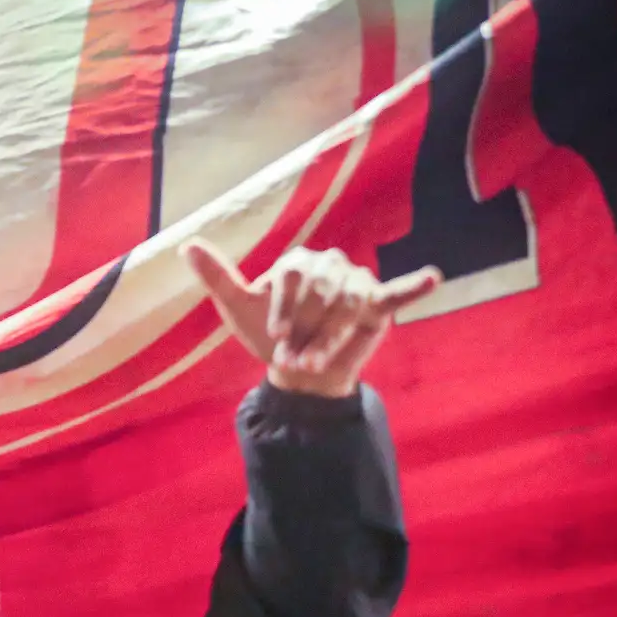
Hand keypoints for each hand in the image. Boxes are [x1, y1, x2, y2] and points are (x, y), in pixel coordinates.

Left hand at [183, 240, 440, 397]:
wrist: (297, 371)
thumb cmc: (266, 336)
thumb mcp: (237, 307)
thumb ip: (217, 276)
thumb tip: (184, 245)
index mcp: (298, 260)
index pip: (294, 278)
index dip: (285, 312)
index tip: (277, 339)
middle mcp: (330, 264)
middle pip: (322, 293)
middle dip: (306, 330)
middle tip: (295, 357)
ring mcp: (356, 282)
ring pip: (347, 307)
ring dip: (330, 338)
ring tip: (314, 361)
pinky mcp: (377, 304)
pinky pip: (397, 293)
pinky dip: (414, 287)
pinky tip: (431, 278)